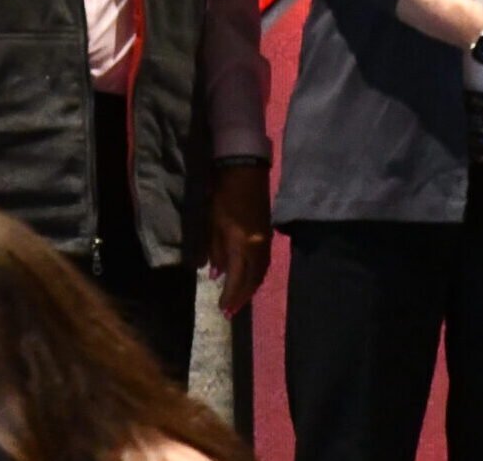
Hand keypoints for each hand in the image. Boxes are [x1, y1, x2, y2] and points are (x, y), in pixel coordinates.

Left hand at [207, 163, 270, 317]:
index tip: (223, 310)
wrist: (245, 169)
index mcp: (242, 244)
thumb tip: (217, 273)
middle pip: (253, 280)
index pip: (237, 279)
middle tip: (231, 312)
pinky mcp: (269, 233)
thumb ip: (216, 250)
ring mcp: (266, 240)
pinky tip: (250, 279)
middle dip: (242, 297)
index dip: (231, 297)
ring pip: (261, 272)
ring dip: (250, 288)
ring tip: (239, 300)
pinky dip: (257, 275)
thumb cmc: (223, 194)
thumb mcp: (213, 222)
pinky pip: (264, 262)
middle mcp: (258, 246)